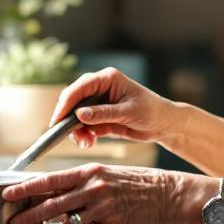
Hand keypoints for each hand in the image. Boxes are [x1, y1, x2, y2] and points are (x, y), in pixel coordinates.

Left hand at [3, 164, 196, 223]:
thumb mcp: (105, 173)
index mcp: (88, 172)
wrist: (165, 192)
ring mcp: (102, 208)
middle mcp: (93, 189)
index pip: (50, 180)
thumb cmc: (136, 182)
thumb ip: (79, 182)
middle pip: (52, 205)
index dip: (26, 188)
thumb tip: (53, 189)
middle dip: (28, 216)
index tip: (8, 194)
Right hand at [52, 68, 180, 149]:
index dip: (65, 104)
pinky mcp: (100, 118)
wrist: (165, 125)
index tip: (57, 121)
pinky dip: (84, 136)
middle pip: (73, 102)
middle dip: (69, 121)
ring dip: (77, 131)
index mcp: (106, 79)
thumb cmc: (152, 111)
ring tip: (86, 143)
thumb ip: (103, 114)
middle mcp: (99, 89)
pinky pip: (85, 127)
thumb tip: (79, 115)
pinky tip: (90, 143)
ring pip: (76, 117)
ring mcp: (98, 104)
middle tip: (73, 137)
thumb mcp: (128, 112)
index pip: (79, 88)